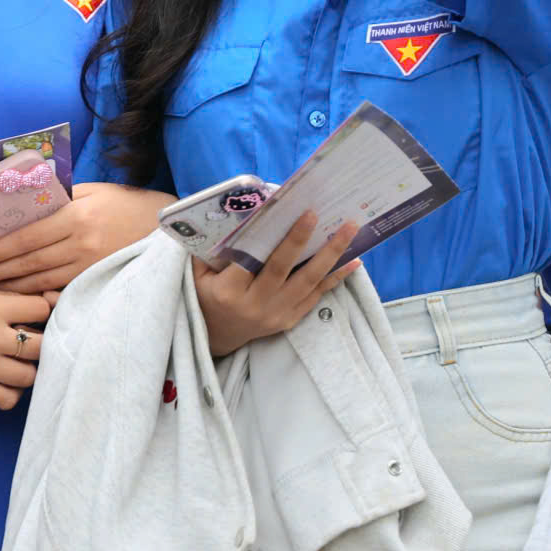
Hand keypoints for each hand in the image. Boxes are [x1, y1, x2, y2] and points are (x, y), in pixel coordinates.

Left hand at [0, 181, 172, 293]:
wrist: (167, 229)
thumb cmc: (126, 203)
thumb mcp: (93, 190)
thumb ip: (61, 197)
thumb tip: (25, 203)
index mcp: (76, 216)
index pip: (27, 237)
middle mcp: (81, 243)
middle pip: (30, 262)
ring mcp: (90, 266)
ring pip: (42, 281)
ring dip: (12, 286)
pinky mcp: (98, 280)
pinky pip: (61, 290)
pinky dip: (38, 295)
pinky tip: (21, 297)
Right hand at [0, 283, 54, 408]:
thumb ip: (1, 299)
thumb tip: (38, 304)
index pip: (43, 309)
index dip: (45, 310)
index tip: (38, 313)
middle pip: (43, 346)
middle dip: (44, 342)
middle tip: (34, 340)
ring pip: (30, 377)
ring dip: (29, 369)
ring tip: (18, 362)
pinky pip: (7, 399)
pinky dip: (12, 392)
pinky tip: (3, 380)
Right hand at [192, 216, 360, 356]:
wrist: (216, 336)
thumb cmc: (205, 296)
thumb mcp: (198, 273)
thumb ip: (213, 249)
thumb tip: (238, 215)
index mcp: (229, 290)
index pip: (252, 259)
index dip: (270, 237)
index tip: (287, 214)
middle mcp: (255, 304)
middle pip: (284, 269)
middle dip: (303, 240)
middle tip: (321, 215)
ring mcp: (275, 314)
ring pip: (308, 282)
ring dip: (331, 256)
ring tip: (350, 231)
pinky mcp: (289, 320)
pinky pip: (316, 296)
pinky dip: (335, 278)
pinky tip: (353, 261)